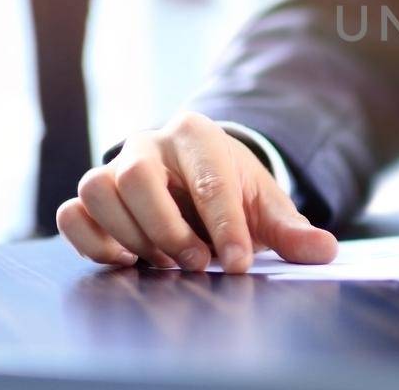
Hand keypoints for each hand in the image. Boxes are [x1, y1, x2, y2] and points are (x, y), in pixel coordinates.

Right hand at [57, 112, 338, 272]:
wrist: (198, 179)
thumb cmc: (233, 191)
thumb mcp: (266, 205)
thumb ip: (292, 230)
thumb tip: (325, 251)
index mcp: (198, 134)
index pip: (208, 179)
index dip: (224, 226)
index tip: (239, 263)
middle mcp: (148, 142)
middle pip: (138, 176)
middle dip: (168, 228)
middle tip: (196, 263)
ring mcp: (113, 165)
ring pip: (99, 189)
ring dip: (129, 234)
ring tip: (163, 262)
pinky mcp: (91, 194)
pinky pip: (73, 212)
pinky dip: (92, 240)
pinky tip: (125, 260)